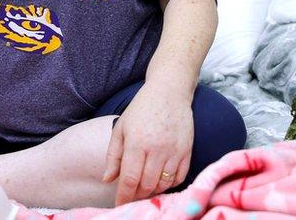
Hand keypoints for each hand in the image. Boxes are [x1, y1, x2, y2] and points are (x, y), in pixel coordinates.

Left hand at [102, 82, 192, 205]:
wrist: (170, 91)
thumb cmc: (142, 108)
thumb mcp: (121, 128)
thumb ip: (114, 155)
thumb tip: (108, 180)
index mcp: (137, 143)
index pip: (130, 180)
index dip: (123, 196)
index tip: (119, 204)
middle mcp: (157, 149)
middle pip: (147, 185)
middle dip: (137, 195)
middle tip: (131, 195)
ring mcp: (174, 151)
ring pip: (163, 184)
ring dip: (152, 191)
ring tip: (145, 188)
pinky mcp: (187, 151)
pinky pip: (179, 178)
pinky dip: (169, 184)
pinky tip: (161, 180)